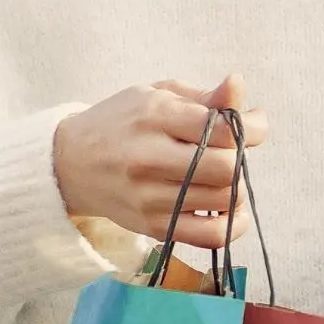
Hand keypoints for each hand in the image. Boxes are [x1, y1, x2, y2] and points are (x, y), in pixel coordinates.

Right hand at [52, 74, 266, 247]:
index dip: (252, 128)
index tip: (254, 126)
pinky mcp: (152, 226)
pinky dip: (232, 225)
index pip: (222, 129)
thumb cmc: (123, 122)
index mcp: (154, 117)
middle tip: (231, 154)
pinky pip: (209, 236)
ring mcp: (149, 197)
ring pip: (223, 200)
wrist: (69, 163)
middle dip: (240, 159)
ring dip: (237, 189)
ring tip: (224, 178)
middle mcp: (149, 158)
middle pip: (225, 168)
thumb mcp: (158, 95)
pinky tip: (230, 210)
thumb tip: (239, 86)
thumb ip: (205, 96)